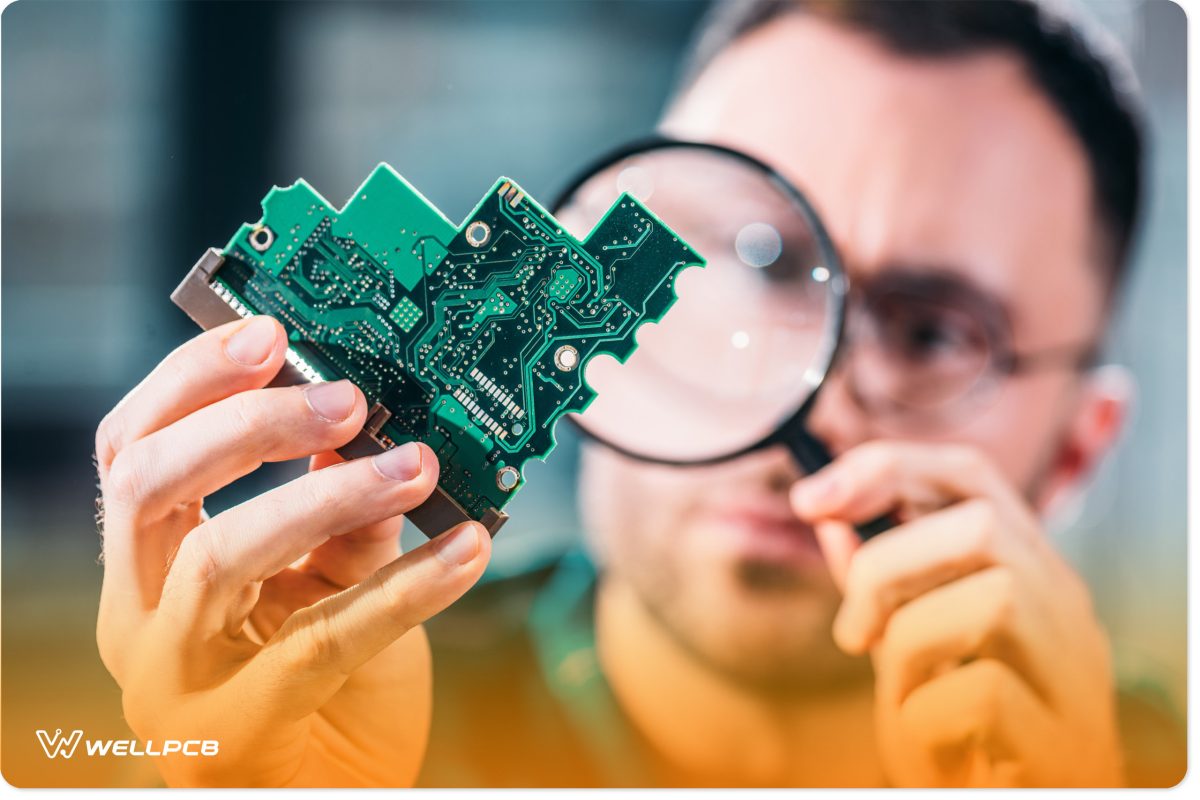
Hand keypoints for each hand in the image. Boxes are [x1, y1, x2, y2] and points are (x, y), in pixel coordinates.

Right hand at [94, 316, 491, 786]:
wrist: (326, 788)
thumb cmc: (318, 682)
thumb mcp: (326, 574)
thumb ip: (338, 504)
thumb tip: (373, 423)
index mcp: (146, 562)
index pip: (134, 447)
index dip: (194, 382)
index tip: (272, 334)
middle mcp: (140, 613)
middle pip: (152, 485)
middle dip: (250, 424)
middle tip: (348, 398)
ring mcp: (174, 676)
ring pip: (222, 555)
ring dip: (329, 496)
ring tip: (416, 466)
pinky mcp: (238, 728)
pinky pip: (324, 639)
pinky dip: (407, 585)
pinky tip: (468, 547)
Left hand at [791, 441, 1121, 786]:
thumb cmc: (956, 732)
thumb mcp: (905, 642)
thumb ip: (876, 583)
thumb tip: (825, 512)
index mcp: (1029, 572)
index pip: (970, 476)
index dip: (885, 468)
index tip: (809, 500)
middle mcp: (1067, 610)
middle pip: (982, 523)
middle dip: (888, 565)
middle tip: (853, 634)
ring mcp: (1077, 675)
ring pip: (992, 600)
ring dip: (911, 649)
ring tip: (907, 699)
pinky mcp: (1068, 742)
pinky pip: (982, 695)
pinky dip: (928, 719)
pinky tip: (934, 745)